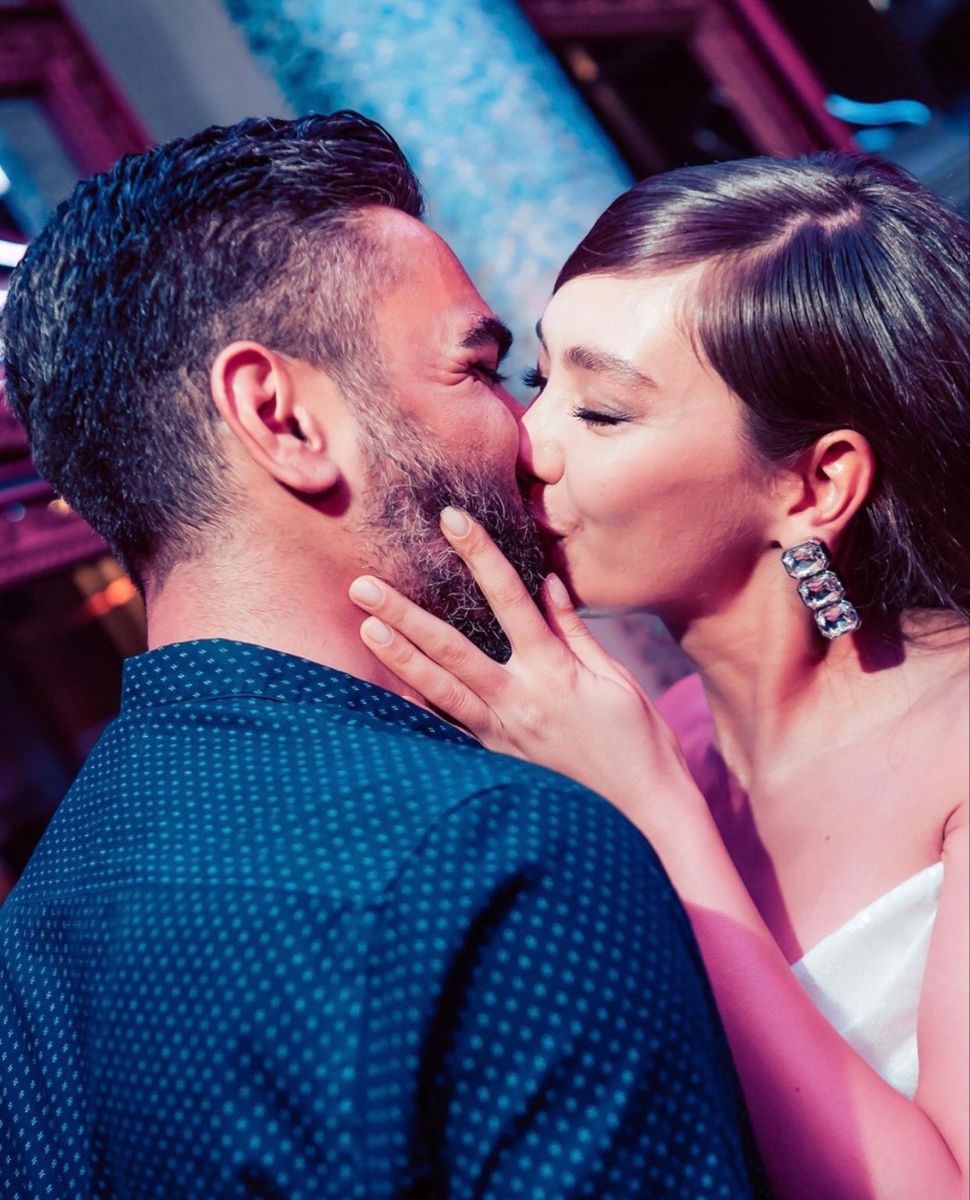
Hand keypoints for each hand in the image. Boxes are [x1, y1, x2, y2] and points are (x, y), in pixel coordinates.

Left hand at [349, 507, 703, 838]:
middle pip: (451, 648)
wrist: (644, 813)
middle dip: (405, 614)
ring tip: (365, 628)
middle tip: (363, 586)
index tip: (451, 521)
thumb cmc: (639, 742)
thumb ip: (574, 632)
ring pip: (439, 691)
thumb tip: (546, 584)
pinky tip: (389, 690)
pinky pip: (448, 729)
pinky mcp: (496, 760)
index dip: (480, 556)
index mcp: (555, 672)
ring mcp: (502, 735)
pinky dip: (418, 708)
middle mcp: (520, 701)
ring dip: (399, 657)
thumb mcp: (614, 679)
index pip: (510, 599)